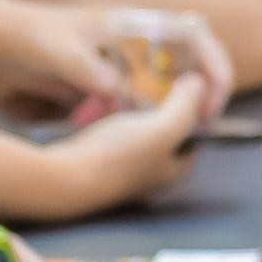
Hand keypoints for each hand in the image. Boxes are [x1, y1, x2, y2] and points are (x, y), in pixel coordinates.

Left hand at [0, 0, 236, 123]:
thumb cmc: (30, 36)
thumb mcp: (59, 51)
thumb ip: (90, 71)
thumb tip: (121, 94)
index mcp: (135, 23)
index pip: (195, 35)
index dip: (215, 65)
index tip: (214, 98)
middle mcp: (136, 42)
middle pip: (187, 67)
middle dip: (196, 97)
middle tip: (198, 127)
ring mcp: (123, 63)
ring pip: (161, 90)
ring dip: (160, 111)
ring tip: (147, 130)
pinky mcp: (106, 84)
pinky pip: (134, 104)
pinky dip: (130, 118)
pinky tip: (107, 124)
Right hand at [47, 69, 218, 209]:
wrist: (62, 179)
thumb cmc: (117, 157)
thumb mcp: (162, 129)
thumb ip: (185, 108)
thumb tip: (200, 85)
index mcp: (173, 172)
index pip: (195, 138)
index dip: (195, 111)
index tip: (186, 86)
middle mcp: (151, 176)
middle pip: (166, 134)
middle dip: (161, 107)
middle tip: (156, 81)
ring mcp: (123, 172)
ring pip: (137, 132)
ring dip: (134, 110)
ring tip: (130, 87)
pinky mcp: (98, 164)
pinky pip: (112, 134)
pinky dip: (112, 116)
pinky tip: (105, 101)